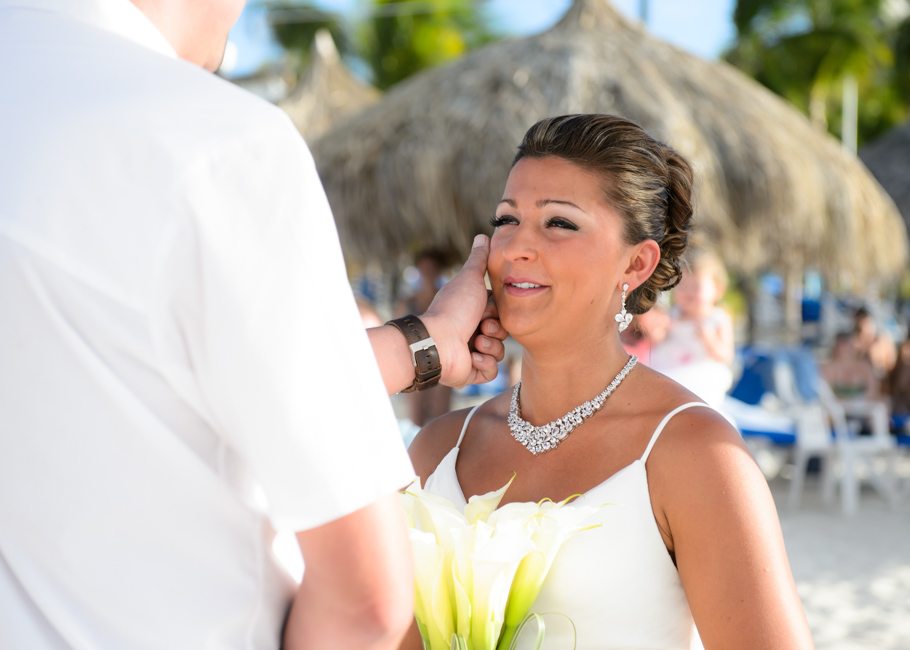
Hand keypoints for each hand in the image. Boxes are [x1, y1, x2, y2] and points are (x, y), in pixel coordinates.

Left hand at [421, 235, 507, 387]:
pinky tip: (473, 357)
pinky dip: (485, 364)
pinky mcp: (471, 373)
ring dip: (490, 347)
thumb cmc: (454, 309)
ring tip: (475, 343)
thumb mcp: (469, 278)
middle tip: (482, 327)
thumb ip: (478, 259)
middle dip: (496, 330)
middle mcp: (471, 332)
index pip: (501, 315)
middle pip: (502, 333)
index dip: (499, 313)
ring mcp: (471, 353)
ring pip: (498, 353)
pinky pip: (491, 371)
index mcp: (472, 313)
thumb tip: (483, 235)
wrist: (438, 341)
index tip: (487, 311)